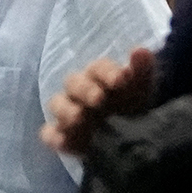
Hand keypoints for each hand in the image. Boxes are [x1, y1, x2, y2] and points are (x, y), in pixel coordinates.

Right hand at [40, 47, 155, 156]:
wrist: (129, 135)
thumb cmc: (131, 104)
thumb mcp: (142, 88)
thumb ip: (142, 69)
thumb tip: (139, 50)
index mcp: (97, 75)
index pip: (98, 67)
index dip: (107, 72)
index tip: (120, 80)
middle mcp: (78, 90)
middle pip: (73, 82)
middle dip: (85, 89)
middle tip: (99, 100)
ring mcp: (67, 112)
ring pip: (57, 103)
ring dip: (65, 110)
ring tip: (78, 118)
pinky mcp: (61, 135)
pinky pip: (49, 133)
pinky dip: (53, 136)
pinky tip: (63, 142)